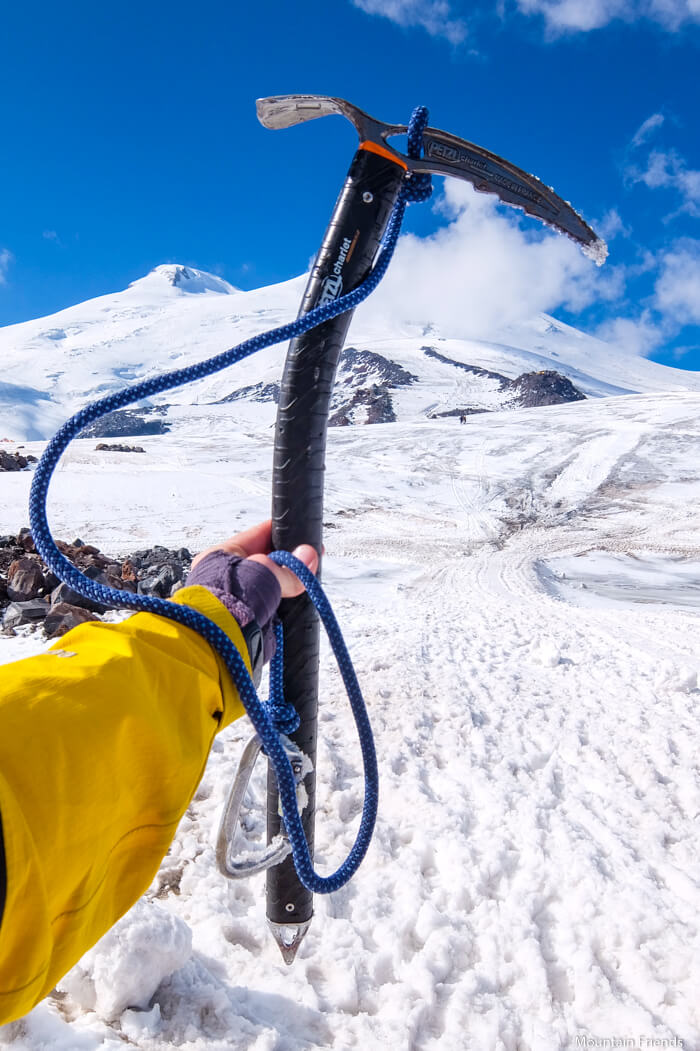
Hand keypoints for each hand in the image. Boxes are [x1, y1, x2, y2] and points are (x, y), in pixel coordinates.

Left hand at [187, 521, 318, 672]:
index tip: (305, 537)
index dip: (284, 534)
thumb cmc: (230, 601)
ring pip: (272, 586)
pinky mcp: (248, 621)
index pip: (259, 535)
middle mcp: (229, 575)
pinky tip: (297, 603)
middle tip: (310, 562)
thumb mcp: (265, 574)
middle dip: (288, 563)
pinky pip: (272, 607)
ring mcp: (238, 599)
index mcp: (224, 555)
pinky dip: (284, 607)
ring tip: (305, 583)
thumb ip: (290, 569)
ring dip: (287, 586)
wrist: (219, 644)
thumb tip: (309, 556)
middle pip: (267, 562)